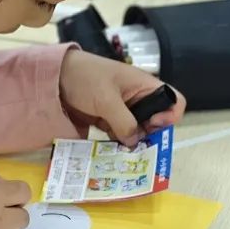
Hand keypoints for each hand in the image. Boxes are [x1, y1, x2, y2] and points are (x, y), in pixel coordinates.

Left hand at [59, 49, 185, 145]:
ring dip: (132, 142)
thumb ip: (124, 121)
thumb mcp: (106, 99)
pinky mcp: (109, 119)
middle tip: (135, 146)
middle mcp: (138, 99)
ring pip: (138, 131)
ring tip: (120, 152)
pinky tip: (110, 151)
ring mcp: (123, 110)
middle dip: (149, 135)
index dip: (170, 115)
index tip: (153, 125)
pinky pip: (121, 134)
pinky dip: (118, 143)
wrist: (55, 76)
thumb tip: (135, 142)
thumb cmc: (85, 77)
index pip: (173, 101)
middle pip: (156, 121)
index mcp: (144, 86)